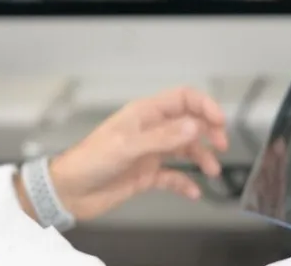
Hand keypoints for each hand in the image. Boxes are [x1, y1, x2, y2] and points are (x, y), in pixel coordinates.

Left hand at [47, 87, 228, 221]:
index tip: (219, 121)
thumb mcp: (127, 146)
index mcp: (144, 114)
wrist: (69, 191)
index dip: (203, 106)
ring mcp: (149, 152)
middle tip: (221, 145)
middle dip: (208, 131)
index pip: (182, 99)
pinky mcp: (146, 174)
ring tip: (211, 171)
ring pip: (184, 149)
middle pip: (188, 123)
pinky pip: (173, 176)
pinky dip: (185, 183)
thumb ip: (163, 137)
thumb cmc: (89, 160)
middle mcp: (150, 130)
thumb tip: (193, 126)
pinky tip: (193, 192)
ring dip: (200, 158)